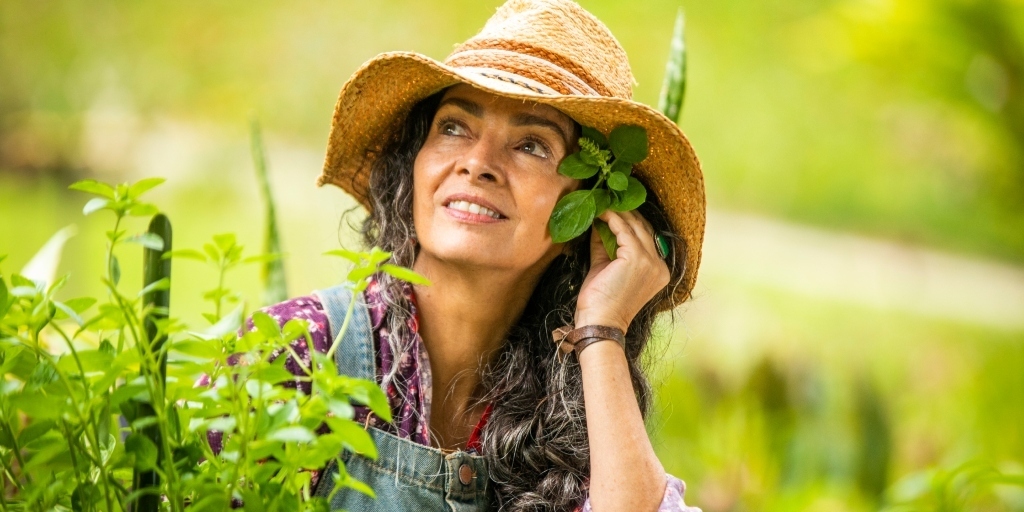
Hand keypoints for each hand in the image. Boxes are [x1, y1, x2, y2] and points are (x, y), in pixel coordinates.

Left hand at [574, 210, 669, 332]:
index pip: (647, 237)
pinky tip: (599, 212)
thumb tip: (600, 222)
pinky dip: (611, 218)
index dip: (630, 221)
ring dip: (617, 212)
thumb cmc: (600, 301)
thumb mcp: (606, 268)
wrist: (599, 322)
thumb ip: (606, 246)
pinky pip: (623, 229)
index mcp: (659, 271)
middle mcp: (660, 265)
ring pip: (634, 226)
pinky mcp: (637, 258)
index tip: (613, 208)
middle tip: (606, 200)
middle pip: (644, 228)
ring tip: (601, 202)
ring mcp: (650, 261)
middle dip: (625, 212)